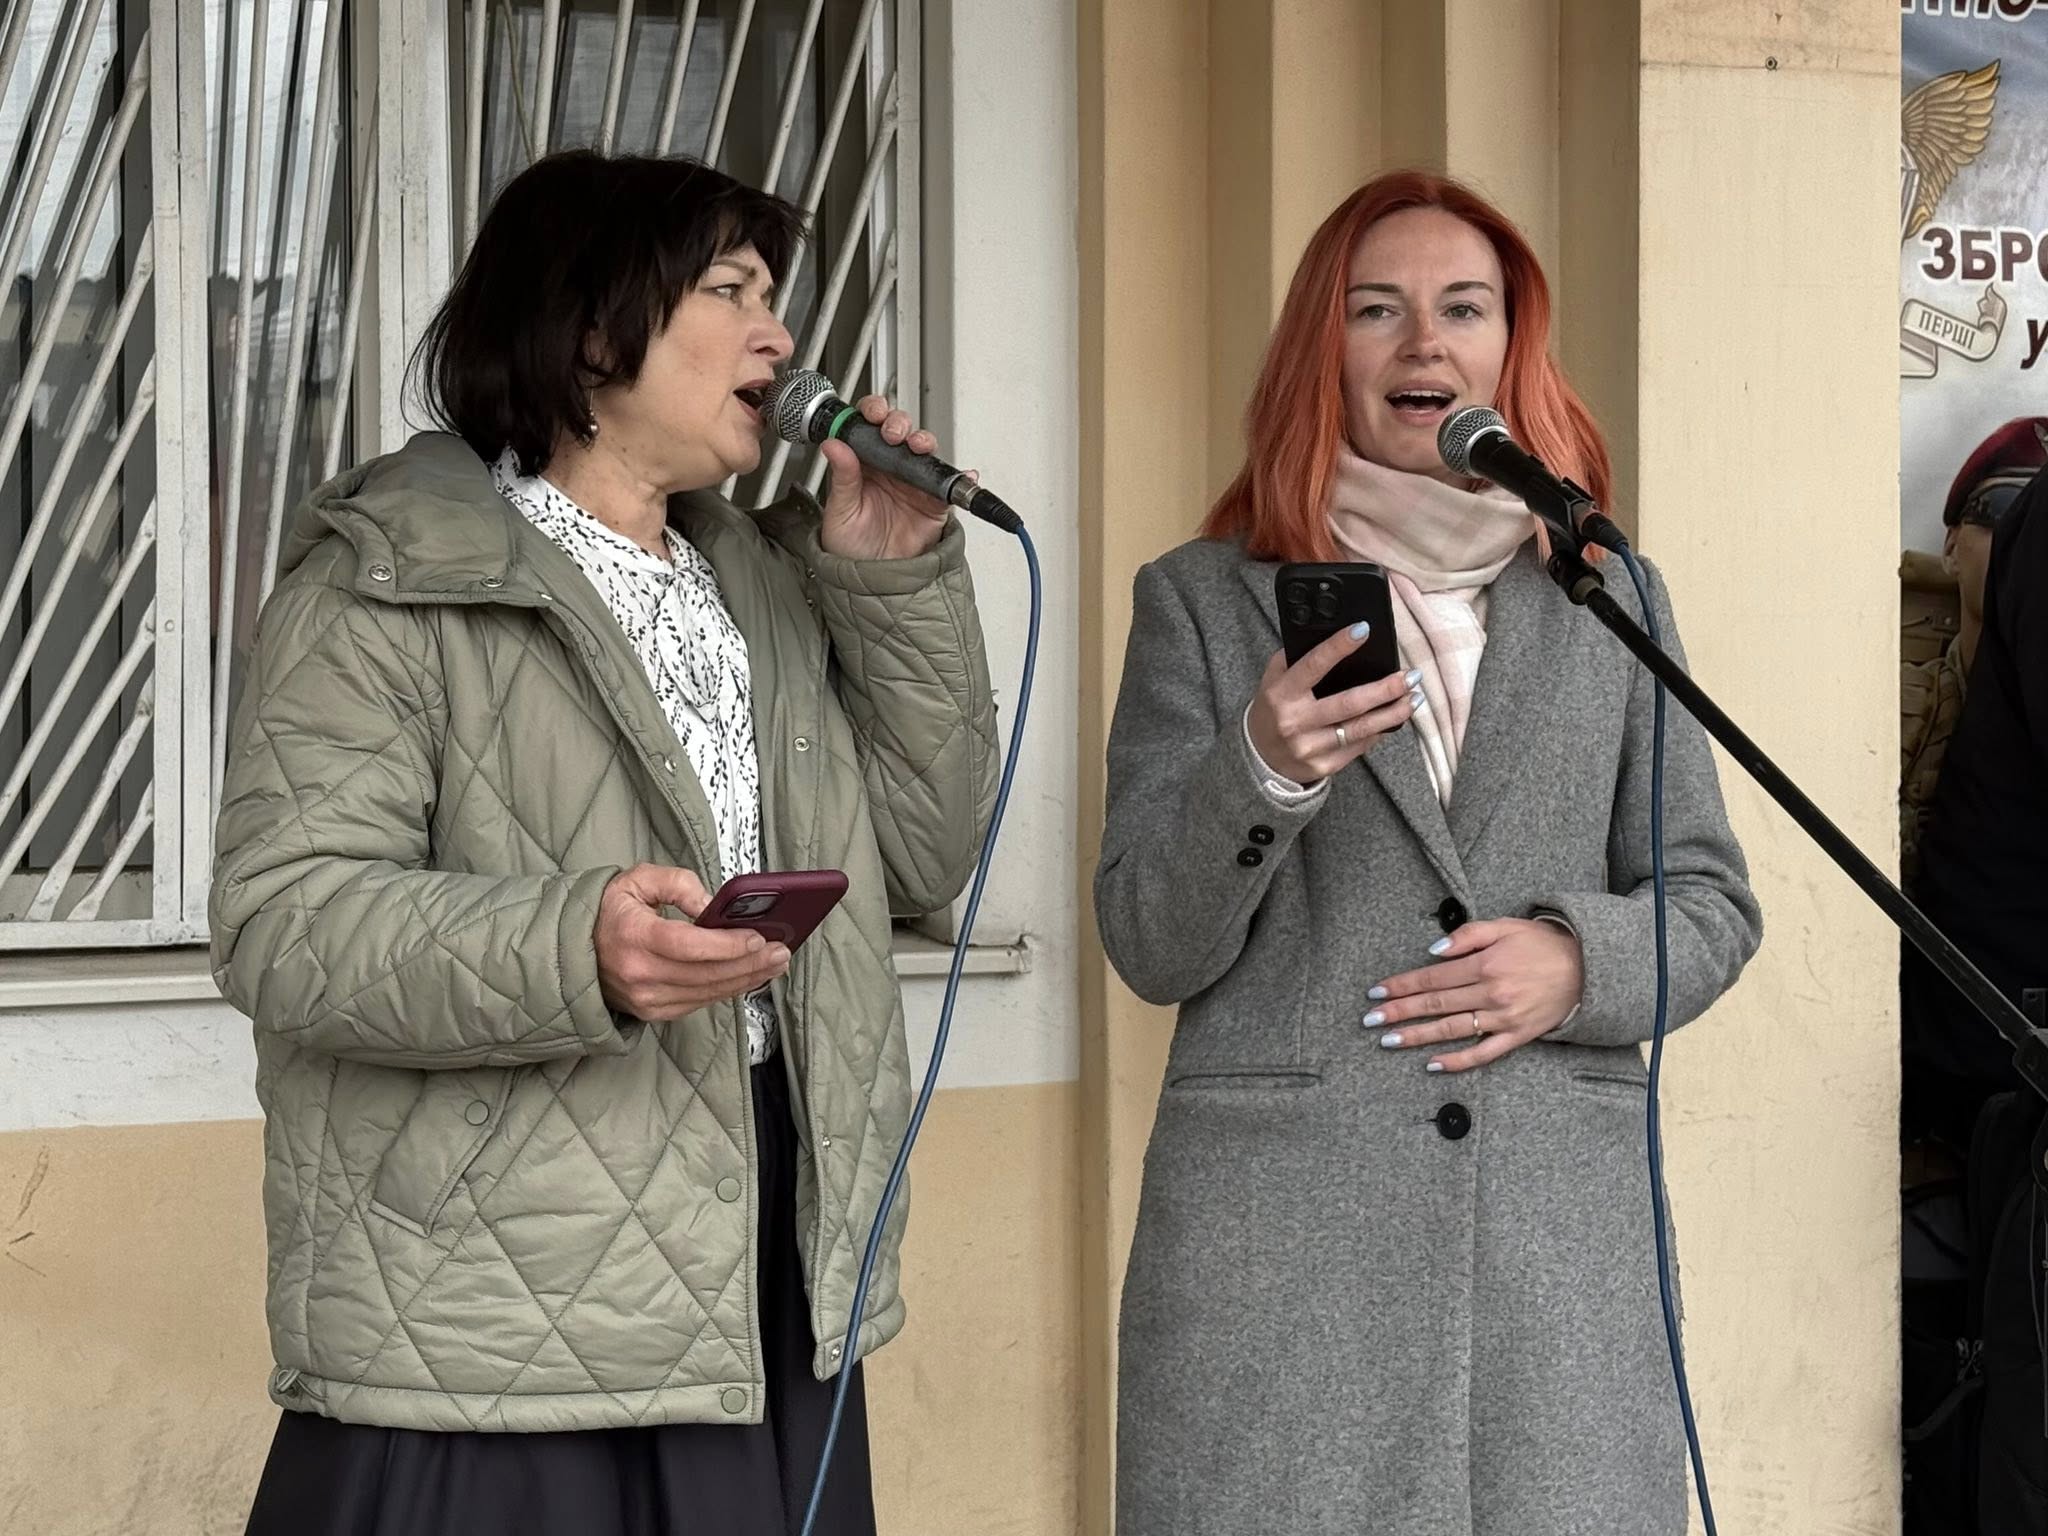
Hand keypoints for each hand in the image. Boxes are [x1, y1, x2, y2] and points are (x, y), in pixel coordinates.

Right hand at [594, 864, 789, 1021]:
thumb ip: (678, 884)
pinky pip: (700, 1002)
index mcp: (632, 936)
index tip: (757, 937)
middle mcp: (638, 974)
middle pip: (705, 973)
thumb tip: (712, 905)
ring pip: (707, 992)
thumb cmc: (612, 911)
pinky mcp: (654, 1012)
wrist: (577, 950)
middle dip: (749, 963)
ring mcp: (645, 998)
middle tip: (781, 951)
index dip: (726, 945)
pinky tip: (751, 976)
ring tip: (776, 963)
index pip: (687, 945)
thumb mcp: (639, 880)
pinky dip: (728, 990)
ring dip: (747, 979)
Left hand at [817, 394, 962, 560]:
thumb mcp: (840, 511)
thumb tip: (834, 445)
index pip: (868, 425)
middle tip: (893, 432)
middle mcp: (889, 468)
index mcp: (862, 463)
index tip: (871, 413)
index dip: (872, 412)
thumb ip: (842, 477)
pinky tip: (962, 473)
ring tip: (919, 446)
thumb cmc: (851, 548)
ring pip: (924, 450)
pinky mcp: (933, 501)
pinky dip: (959, 477)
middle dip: (898, 422)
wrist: (872, 581)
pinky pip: (949, 484)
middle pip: (899, 430)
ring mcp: (912, 482)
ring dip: (924, 441)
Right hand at [1246, 624, 1419, 784]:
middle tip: (1410, 676)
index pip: (1314, 665)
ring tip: (1414, 697)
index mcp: (1282, 694)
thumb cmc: (1273, 710)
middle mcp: (1295, 722)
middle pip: (1349, 703)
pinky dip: (1379, 731)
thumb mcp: (1274, 680)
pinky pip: (1359, 747)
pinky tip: (1393, 719)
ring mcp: (1310, 747)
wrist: (1260, 756)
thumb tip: (1334, 637)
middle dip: (1385, 688)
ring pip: (1361, 729)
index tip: (1364, 629)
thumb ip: (1296, 660)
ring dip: (1393, 712)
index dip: (1339, 646)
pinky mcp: (1323, 766)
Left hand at [1364, 918, 1583, 1072]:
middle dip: (1399, 1012)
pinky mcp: (1517, 1036)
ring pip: (1452, 1030)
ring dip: (1417, 1036)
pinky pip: (1483, 1054)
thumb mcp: (1505, 926)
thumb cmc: (1541, 944)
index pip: (1432, 977)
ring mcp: (1503, 1018)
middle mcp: (1491, 993)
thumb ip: (1467, 935)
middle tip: (1370, 1021)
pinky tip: (1433, 1065)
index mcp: (1485, 964)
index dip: (1401, 985)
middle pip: (1435, 1005)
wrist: (1587, 968)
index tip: (1375, 992)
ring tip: (1389, 1041)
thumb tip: (1433, 951)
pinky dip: (1458, 1061)